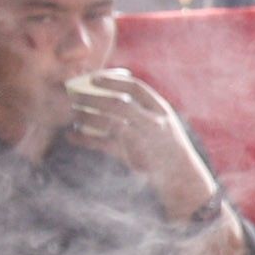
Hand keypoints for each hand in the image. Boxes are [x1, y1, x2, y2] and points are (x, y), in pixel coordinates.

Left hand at [65, 71, 216, 219]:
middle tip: (74, 96)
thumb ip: (143, 110)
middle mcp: (154, 121)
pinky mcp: (134, 156)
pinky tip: (71, 136)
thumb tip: (111, 96)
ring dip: (87, 117)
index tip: (93, 78)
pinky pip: (104, 144)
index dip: (113, 80)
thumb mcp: (163, 123)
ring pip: (109, 122)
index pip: (135, 87)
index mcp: (161, 109)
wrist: (182, 176)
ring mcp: (145, 138)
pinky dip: (85, 139)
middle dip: (92, 98)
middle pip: (118, 103)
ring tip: (73, 114)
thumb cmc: (168, 147)